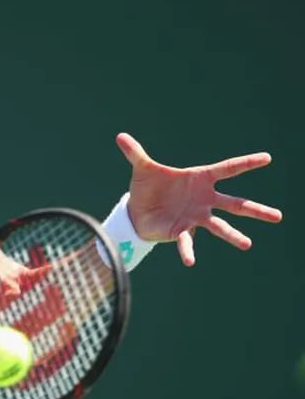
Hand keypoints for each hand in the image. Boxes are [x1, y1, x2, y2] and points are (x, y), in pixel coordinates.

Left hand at [116, 133, 282, 265]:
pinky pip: (187, 242)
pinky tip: (190, 262)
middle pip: (235, 203)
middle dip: (256, 210)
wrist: (137, 210)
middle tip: (279, 216)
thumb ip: (135, 153)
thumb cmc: (148, 186)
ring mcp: (196, 216)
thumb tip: (119, 136)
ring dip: (233, 235)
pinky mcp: (181, 231)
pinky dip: (187, 251)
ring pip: (220, 226)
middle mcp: (204, 199)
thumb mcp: (142, 168)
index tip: (267, 158)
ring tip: (247, 244)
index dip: (246, 163)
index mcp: (199, 178)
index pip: (227, 169)